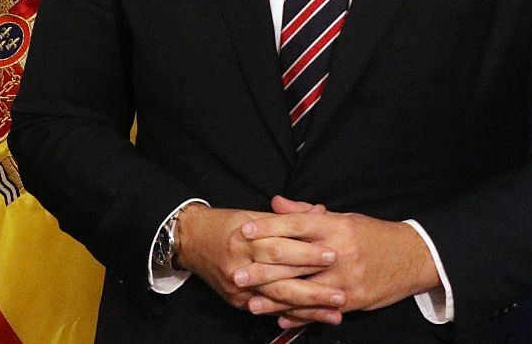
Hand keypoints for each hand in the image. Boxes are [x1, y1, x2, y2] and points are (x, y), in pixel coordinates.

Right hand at [174, 202, 340, 316]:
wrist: (190, 240)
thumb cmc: (225, 224)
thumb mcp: (254, 215)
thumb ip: (288, 218)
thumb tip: (321, 212)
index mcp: (243, 237)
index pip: (279, 246)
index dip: (307, 252)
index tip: (333, 254)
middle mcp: (238, 263)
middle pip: (280, 276)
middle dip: (313, 286)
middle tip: (341, 292)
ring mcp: (236, 286)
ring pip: (277, 298)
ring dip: (308, 307)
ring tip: (334, 312)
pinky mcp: (237, 301)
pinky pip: (268, 309)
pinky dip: (292, 314)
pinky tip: (312, 318)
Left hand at [238, 196, 440, 326]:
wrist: (413, 257)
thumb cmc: (373, 235)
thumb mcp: (343, 218)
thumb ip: (306, 213)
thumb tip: (275, 202)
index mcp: (335, 227)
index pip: (295, 225)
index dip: (268, 228)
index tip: (244, 232)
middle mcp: (338, 252)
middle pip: (294, 260)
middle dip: (262, 269)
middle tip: (236, 274)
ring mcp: (345, 279)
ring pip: (304, 290)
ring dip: (275, 299)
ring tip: (250, 303)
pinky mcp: (352, 300)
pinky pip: (319, 310)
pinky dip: (298, 316)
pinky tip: (278, 317)